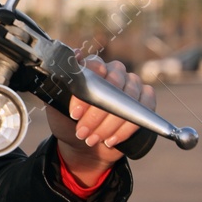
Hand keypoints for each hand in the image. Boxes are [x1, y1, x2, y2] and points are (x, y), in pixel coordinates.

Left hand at [43, 53, 155, 184]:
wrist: (83, 146)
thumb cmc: (68, 122)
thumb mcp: (56, 105)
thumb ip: (59, 83)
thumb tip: (74, 56)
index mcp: (93, 67)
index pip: (96, 66)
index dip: (86, 90)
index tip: (75, 113)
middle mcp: (115, 72)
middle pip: (115, 82)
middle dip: (97, 112)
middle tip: (83, 131)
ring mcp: (132, 86)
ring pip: (129, 98)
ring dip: (110, 123)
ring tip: (94, 139)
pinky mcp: (145, 103)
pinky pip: (144, 110)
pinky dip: (127, 128)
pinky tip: (111, 140)